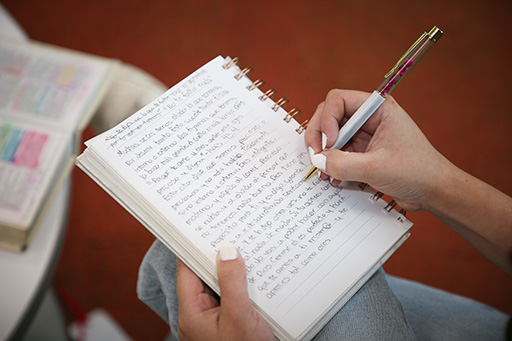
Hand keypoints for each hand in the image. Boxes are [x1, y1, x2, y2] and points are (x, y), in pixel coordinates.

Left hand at [176, 243, 273, 340]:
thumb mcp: (239, 317)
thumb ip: (232, 283)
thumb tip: (227, 251)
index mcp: (192, 314)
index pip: (187, 271)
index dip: (195, 249)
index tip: (206, 230)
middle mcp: (200, 317)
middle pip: (205, 277)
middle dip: (220, 259)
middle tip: (234, 238)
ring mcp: (215, 322)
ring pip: (222, 287)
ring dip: (234, 274)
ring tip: (248, 256)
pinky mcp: (231, 326)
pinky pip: (233, 299)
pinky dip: (243, 288)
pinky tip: (257, 280)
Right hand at [305, 89, 450, 211]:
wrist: (433, 192)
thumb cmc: (418, 172)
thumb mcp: (376, 168)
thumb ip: (343, 164)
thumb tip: (318, 160)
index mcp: (378, 108)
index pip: (338, 100)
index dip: (327, 120)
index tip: (328, 143)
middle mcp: (368, 118)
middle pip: (329, 116)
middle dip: (319, 136)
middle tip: (316, 156)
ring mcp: (364, 136)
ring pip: (330, 137)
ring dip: (324, 154)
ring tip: (325, 172)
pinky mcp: (361, 153)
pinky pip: (337, 154)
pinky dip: (331, 165)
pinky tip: (335, 178)